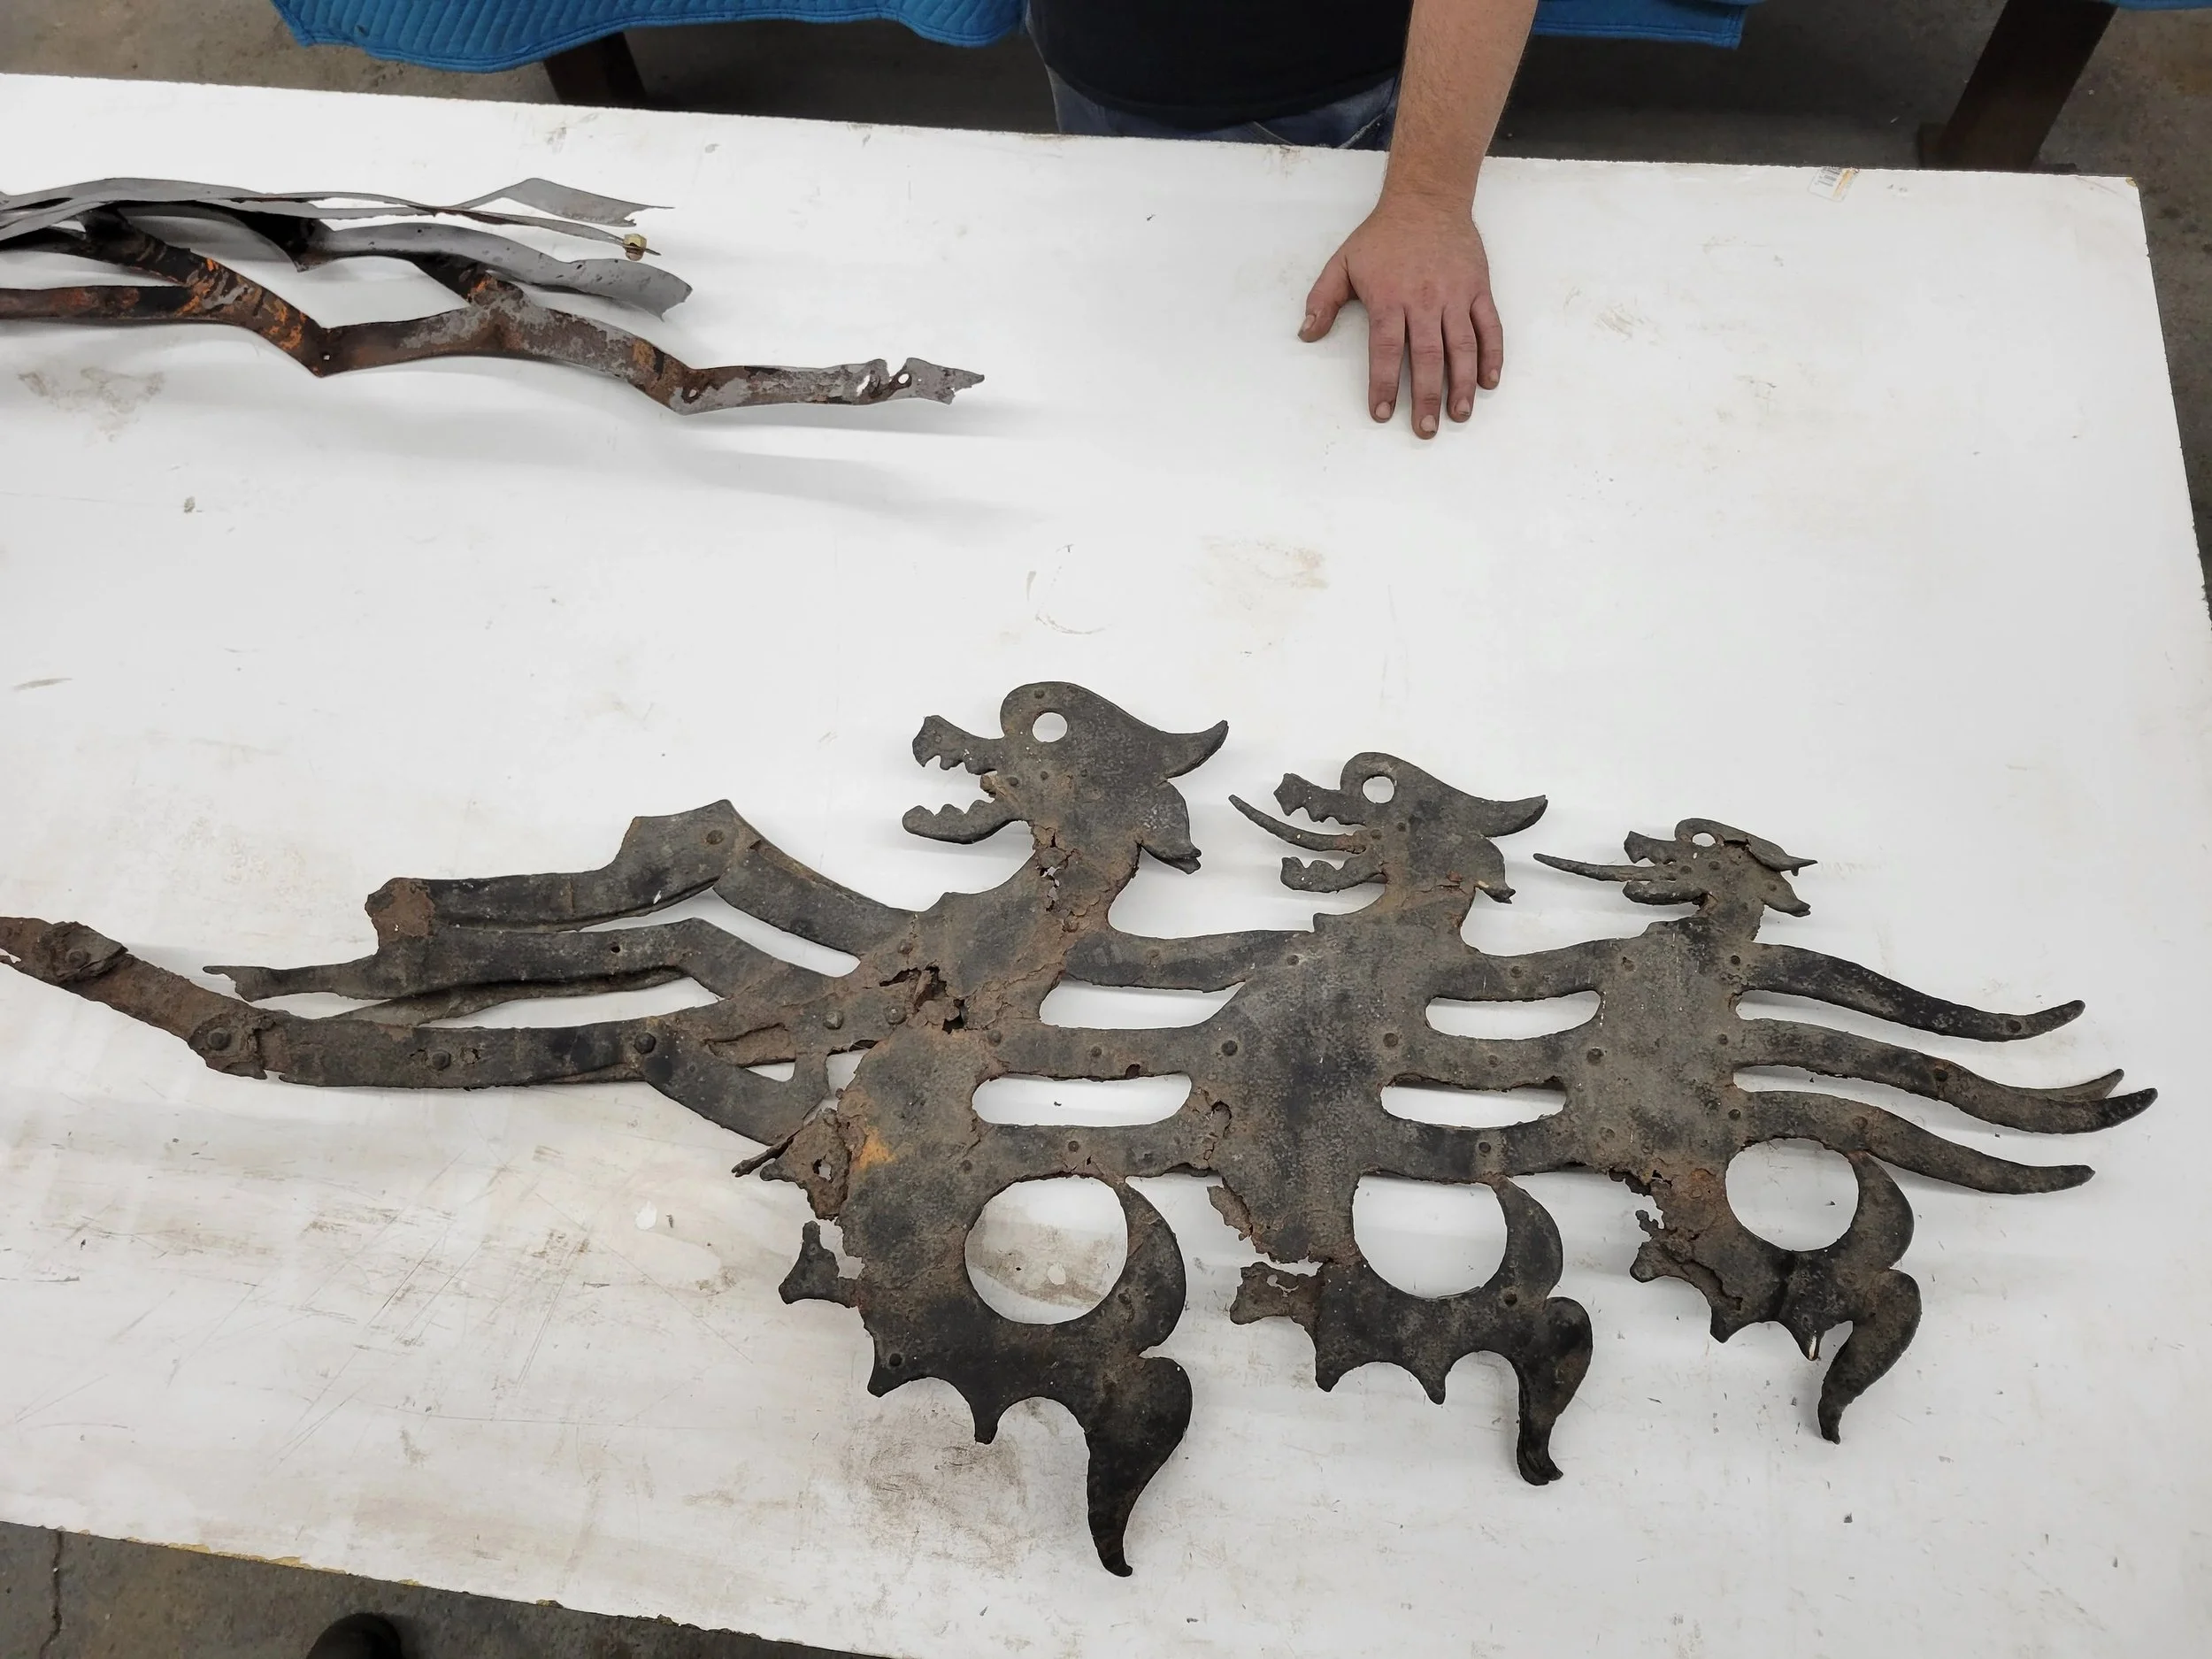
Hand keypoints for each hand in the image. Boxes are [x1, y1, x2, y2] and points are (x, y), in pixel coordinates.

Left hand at [1300, 193, 1503, 437]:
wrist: (1427, 199)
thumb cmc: (1382, 236)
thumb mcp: (1343, 262)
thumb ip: (1323, 300)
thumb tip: (1306, 334)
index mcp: (1390, 298)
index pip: (1387, 350)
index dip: (1385, 384)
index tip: (1382, 413)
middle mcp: (1426, 300)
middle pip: (1428, 356)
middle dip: (1427, 397)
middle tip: (1425, 431)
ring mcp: (1456, 295)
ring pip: (1463, 347)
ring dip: (1463, 385)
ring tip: (1459, 415)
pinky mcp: (1478, 289)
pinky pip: (1489, 326)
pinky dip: (1492, 355)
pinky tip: (1489, 381)